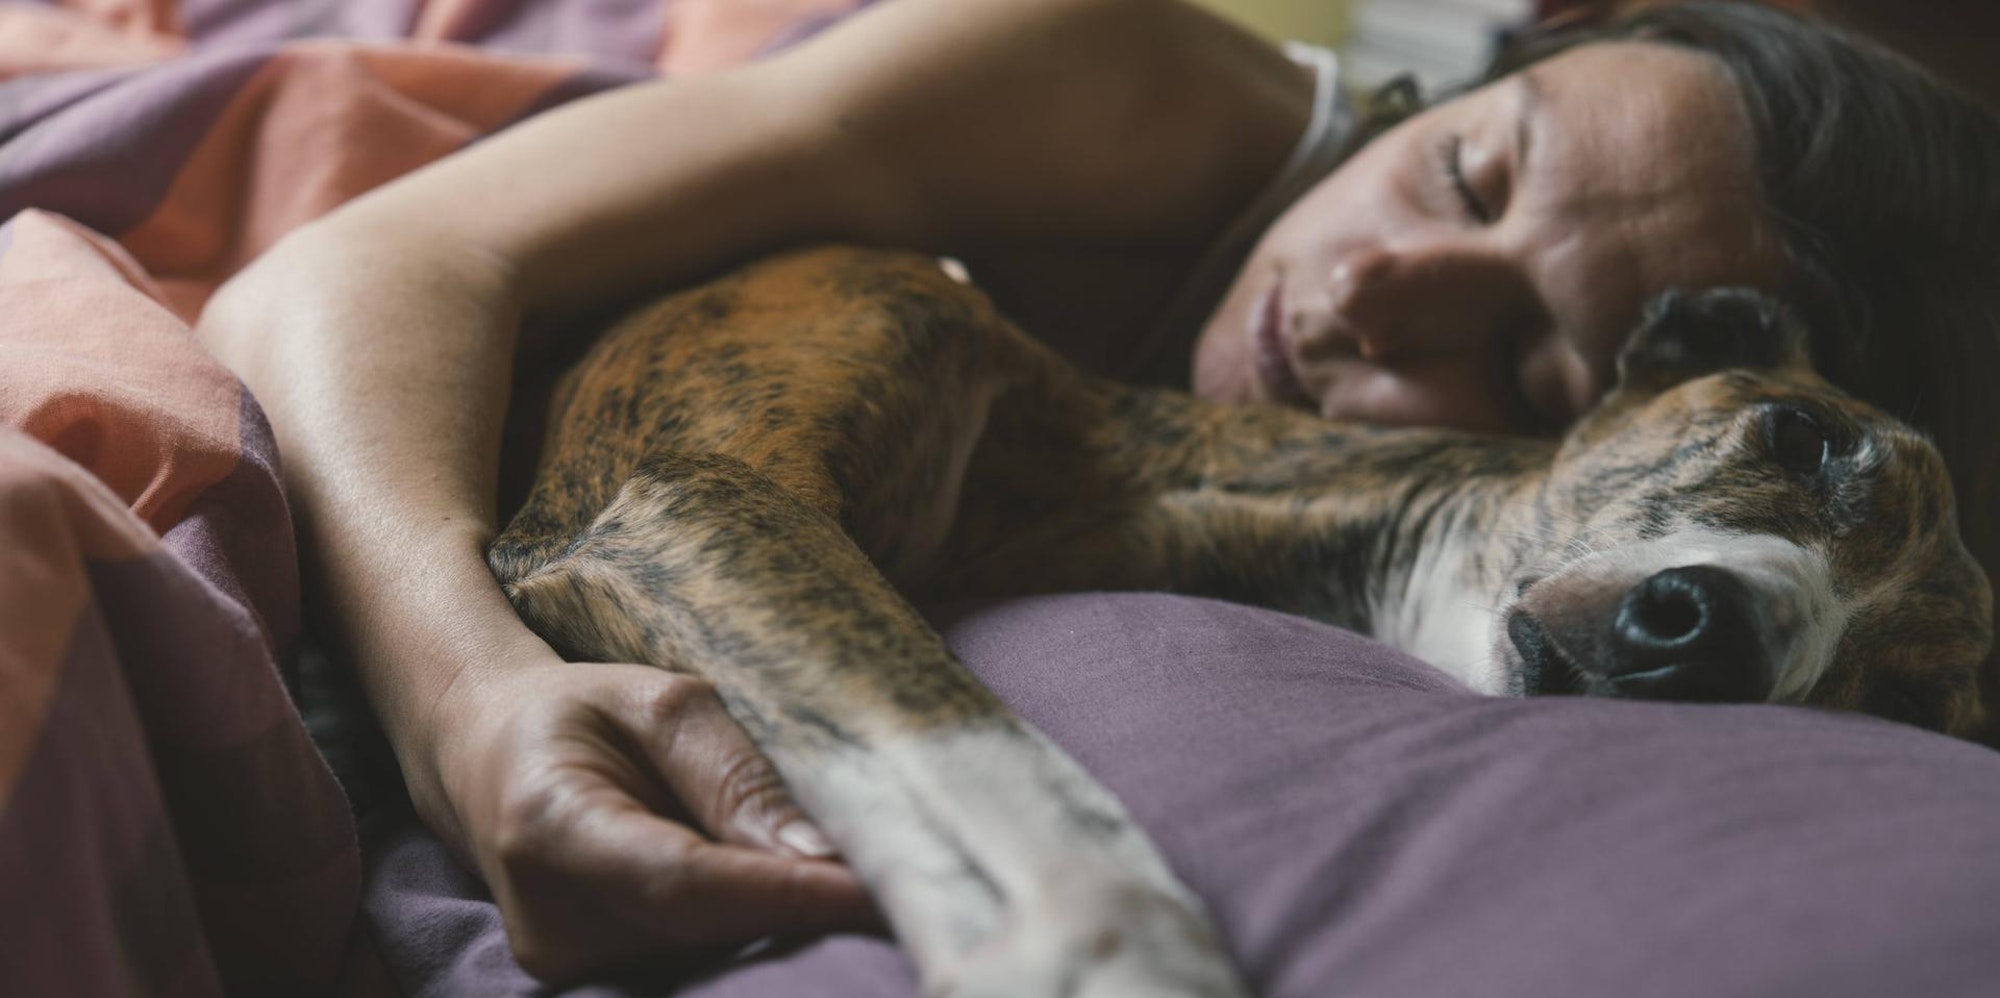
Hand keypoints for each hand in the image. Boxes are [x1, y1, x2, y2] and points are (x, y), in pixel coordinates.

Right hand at [431, 660, 879, 981]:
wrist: (485, 755)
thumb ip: (734, 775)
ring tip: (856, 869)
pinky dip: (753, 923)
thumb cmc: (582, 714)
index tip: (879, 889)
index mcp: (549, 824)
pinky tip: (796, 890)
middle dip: (810, 907)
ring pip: (712, 948)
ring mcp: (566, 960)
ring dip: (786, 915)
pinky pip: (698, 954)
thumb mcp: (659, 702)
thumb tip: (818, 855)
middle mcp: (548, 915)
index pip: (685, 882)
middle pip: (708, 927)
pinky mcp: (591, 978)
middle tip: (913, 879)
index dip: (787, 895)